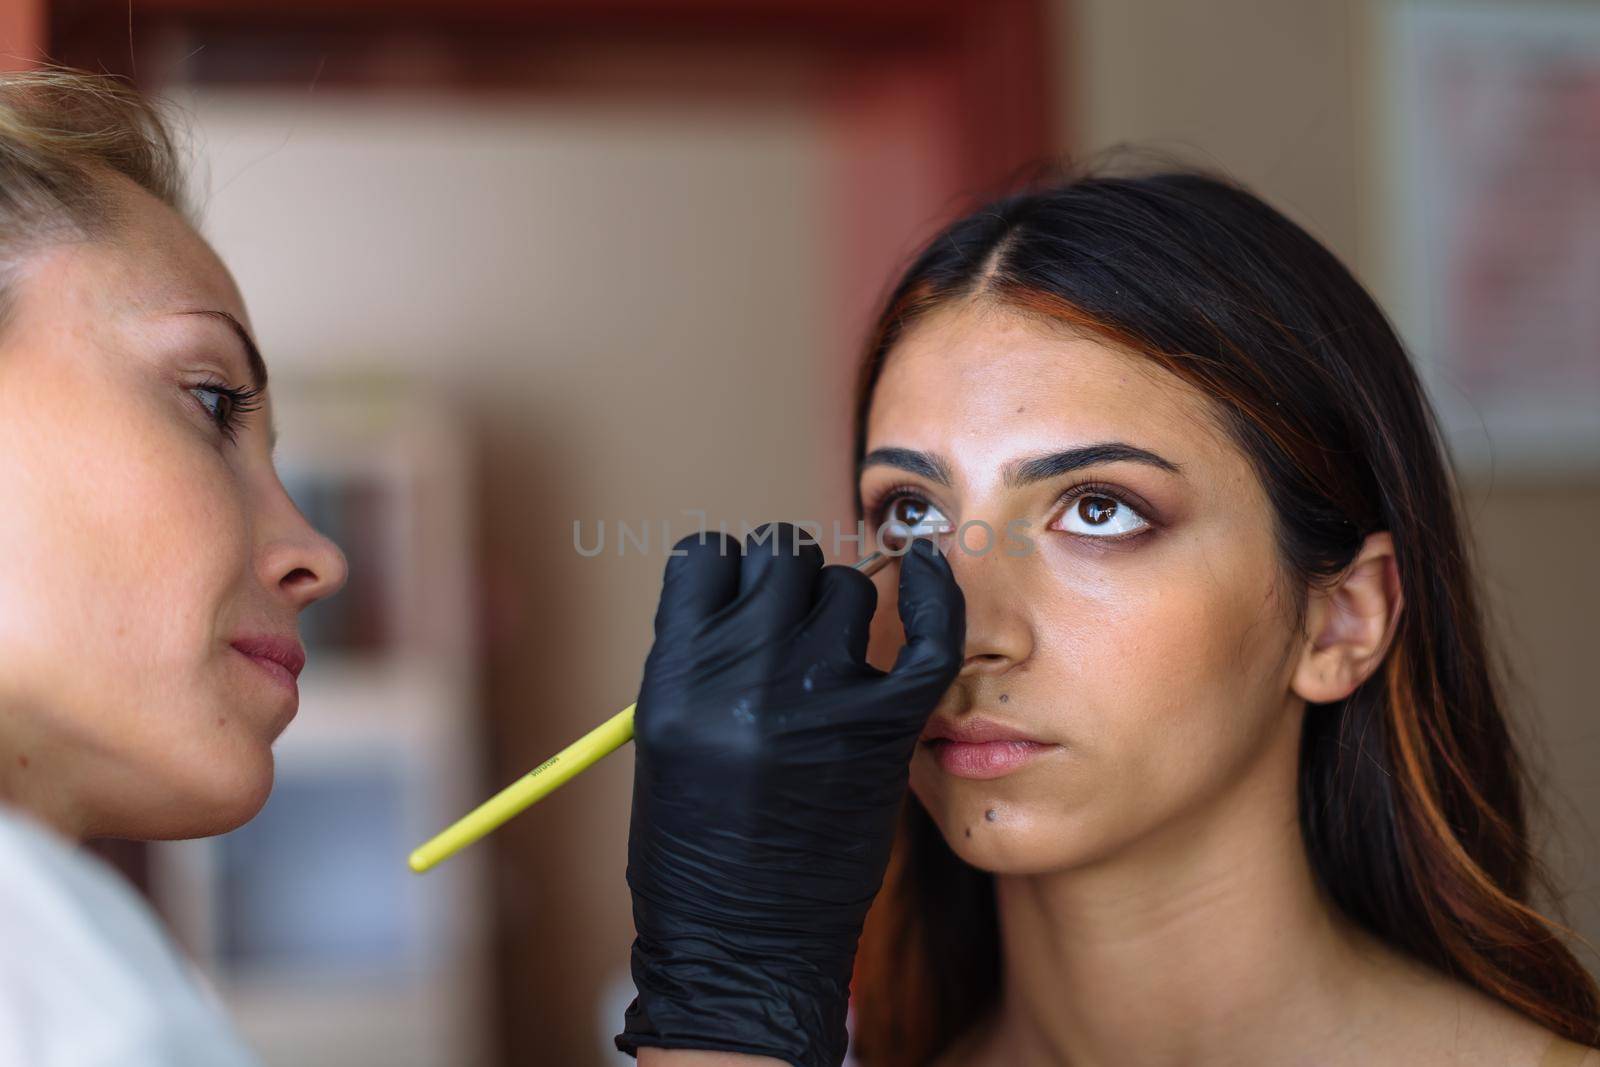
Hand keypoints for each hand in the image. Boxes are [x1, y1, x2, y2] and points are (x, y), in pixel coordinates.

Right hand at [615, 522, 964, 1066]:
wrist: (745, 944)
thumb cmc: (694, 847)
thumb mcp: (664, 736)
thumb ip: (702, 658)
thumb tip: (752, 589)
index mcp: (676, 676)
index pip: (708, 557)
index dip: (727, 571)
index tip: (738, 597)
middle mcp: (745, 677)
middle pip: (781, 559)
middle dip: (785, 581)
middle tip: (788, 625)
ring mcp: (819, 700)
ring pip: (845, 587)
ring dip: (837, 606)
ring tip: (827, 658)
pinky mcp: (884, 731)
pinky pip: (930, 633)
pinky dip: (937, 593)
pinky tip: (932, 567)